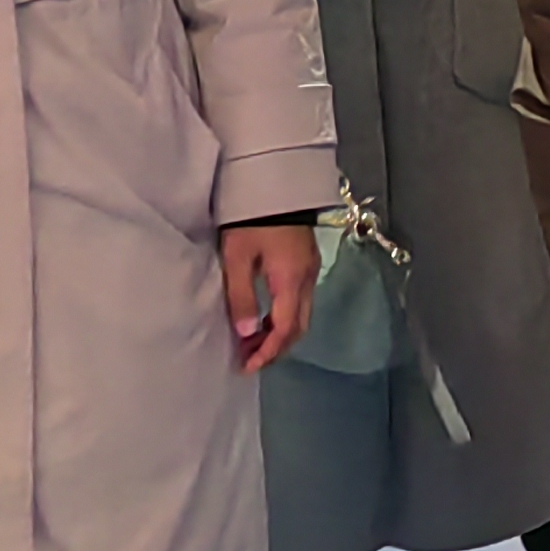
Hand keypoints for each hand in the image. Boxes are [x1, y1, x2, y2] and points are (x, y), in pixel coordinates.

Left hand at [221, 223, 317, 374]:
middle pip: (298, 326)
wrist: (274, 183)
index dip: (267, 352)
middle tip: (250, 360)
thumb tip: (247, 334)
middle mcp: (308, 279)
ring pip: (302, 315)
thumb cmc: (251, 221)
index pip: (284, 328)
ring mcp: (311, 269)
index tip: (247, 367)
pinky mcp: (307, 261)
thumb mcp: (238, 258)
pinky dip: (285, 317)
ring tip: (253, 343)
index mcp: (292, 280)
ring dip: (280, 334)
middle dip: (276, 348)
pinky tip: (266, 318)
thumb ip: (243, 297)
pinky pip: (302, 301)